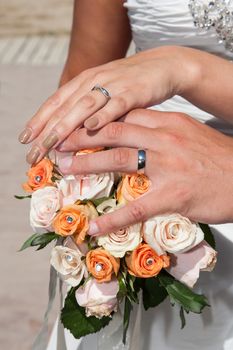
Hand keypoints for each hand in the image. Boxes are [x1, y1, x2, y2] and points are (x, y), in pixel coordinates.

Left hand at [18, 46, 193, 163]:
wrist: (161, 66)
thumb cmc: (129, 84)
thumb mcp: (103, 91)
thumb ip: (86, 107)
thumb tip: (68, 131)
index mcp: (84, 82)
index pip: (55, 102)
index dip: (38, 120)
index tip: (25, 140)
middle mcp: (93, 81)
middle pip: (64, 108)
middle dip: (47, 131)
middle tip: (35, 152)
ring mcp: (112, 86)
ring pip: (84, 106)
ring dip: (67, 125)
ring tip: (53, 143)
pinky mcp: (132, 92)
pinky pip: (115, 105)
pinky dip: (102, 115)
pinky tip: (91, 128)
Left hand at [57, 109, 232, 235]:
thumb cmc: (218, 158)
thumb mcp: (189, 133)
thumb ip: (162, 130)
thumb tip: (135, 132)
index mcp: (168, 123)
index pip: (125, 116)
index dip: (97, 121)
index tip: (77, 125)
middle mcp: (164, 139)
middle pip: (114, 133)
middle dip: (82, 138)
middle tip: (59, 144)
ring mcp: (168, 166)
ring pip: (118, 161)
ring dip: (87, 166)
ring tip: (65, 170)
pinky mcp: (174, 195)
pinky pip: (136, 208)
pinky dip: (113, 218)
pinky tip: (95, 226)